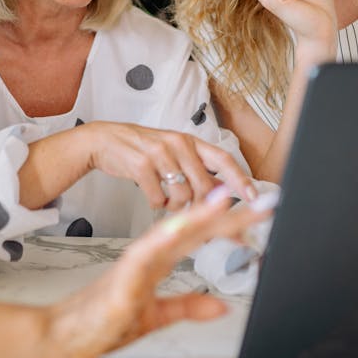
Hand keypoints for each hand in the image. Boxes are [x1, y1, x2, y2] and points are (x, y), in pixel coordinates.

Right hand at [42, 189, 268, 357]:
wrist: (66, 336)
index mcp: (158, 260)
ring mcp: (136, 263)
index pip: (201, 235)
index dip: (230, 223)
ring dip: (199, 215)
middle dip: (229, 213)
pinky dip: (164, 239)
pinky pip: (145, 254)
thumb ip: (188, 307)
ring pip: (172, 232)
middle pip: (194, 227)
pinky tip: (182, 228)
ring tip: (225, 198)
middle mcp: (150, 254)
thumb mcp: (157, 316)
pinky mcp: (123, 278)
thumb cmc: (104, 321)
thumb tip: (222, 305)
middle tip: (262, 200)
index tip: (260, 213)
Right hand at [84, 120, 255, 209]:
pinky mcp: (140, 165)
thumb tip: (225, 190)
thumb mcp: (172, 151)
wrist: (103, 140)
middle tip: (197, 217)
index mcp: (189, 141)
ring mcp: (158, 153)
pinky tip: (151, 196)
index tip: (253, 197)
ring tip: (167, 201)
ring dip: (176, 206)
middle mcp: (177, 144)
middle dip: (203, 207)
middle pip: (204, 185)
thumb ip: (196, 167)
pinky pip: (157, 198)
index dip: (240, 179)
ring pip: (182, 194)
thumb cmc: (140, 149)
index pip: (223, 159)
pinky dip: (156, 204)